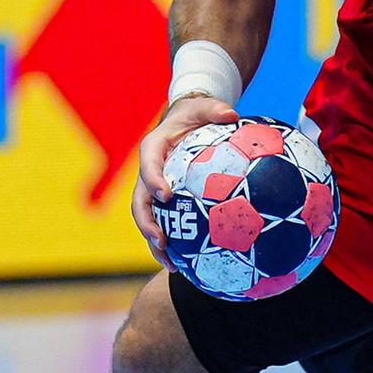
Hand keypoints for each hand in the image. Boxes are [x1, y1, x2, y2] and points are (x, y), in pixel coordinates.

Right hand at [130, 93, 234, 251]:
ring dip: (154, 242)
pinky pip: (162, 224)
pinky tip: (184, 264)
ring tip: (170, 264)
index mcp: (153, 148)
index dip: (154, 181)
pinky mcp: (162, 202)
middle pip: (140, 202)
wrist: (185, 123)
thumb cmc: (195, 116)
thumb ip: (215, 110)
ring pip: (147, 219)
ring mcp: (152, 189)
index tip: (166, 195)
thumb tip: (232, 114)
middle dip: (147, 223)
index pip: (149, 166)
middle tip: (162, 241)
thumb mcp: (204, 108)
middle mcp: (148, 172)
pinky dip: (169, 244)